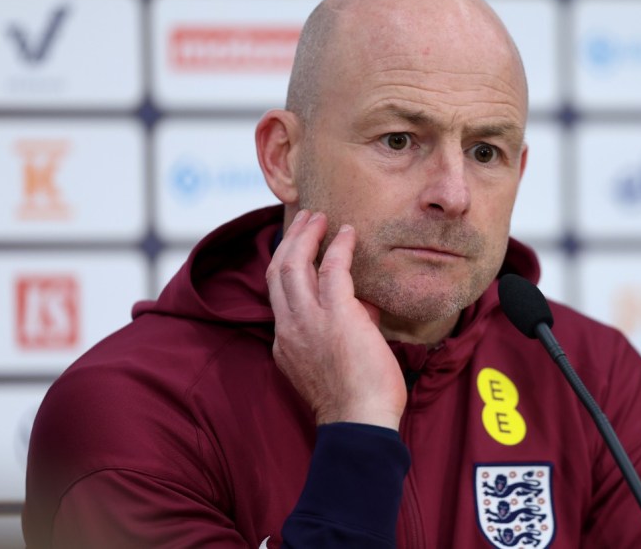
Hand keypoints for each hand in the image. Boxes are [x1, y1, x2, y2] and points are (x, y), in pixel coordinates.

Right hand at [265, 210, 406, 429]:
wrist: (360, 422)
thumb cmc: (357, 401)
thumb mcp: (334, 362)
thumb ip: (343, 329)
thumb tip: (363, 305)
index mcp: (285, 343)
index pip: (277, 294)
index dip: (285, 265)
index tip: (296, 247)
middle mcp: (289, 328)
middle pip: (277, 271)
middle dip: (289, 240)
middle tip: (304, 219)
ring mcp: (309, 321)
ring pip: (294, 264)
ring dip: (306, 235)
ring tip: (318, 217)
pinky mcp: (336, 314)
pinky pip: (332, 268)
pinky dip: (338, 247)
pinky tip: (347, 233)